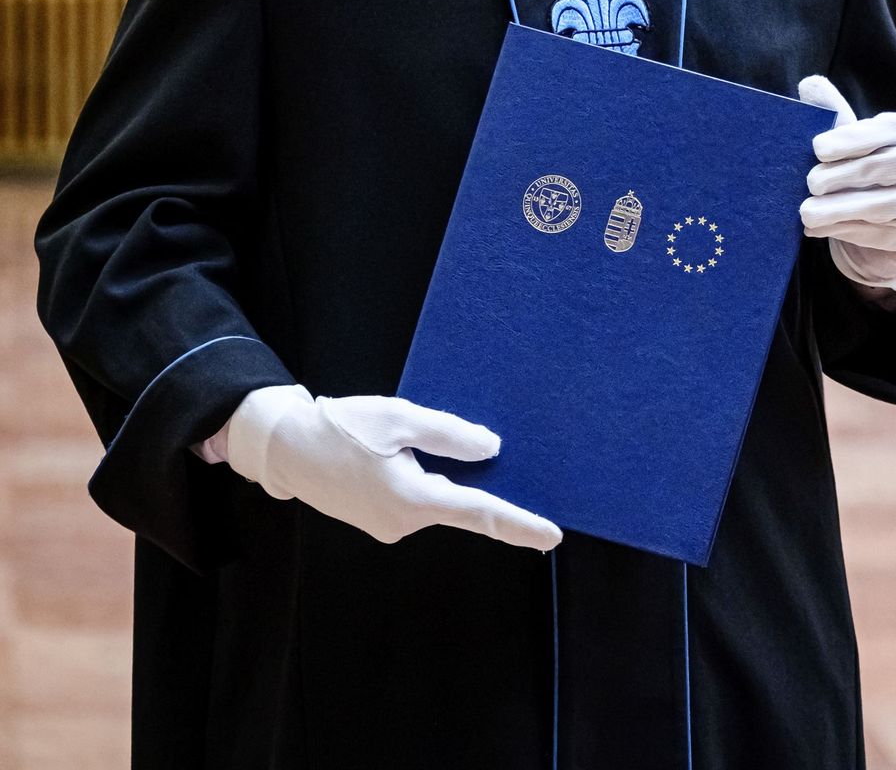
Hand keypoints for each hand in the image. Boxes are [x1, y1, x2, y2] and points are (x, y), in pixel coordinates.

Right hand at [227, 384, 561, 550]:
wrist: (285, 446)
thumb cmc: (340, 427)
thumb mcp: (398, 418)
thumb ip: (448, 435)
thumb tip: (492, 449)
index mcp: (413, 499)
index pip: (479, 513)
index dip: (519, 524)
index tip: (552, 535)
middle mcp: (404, 522)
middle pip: (458, 500)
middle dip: (476, 478)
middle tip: (488, 446)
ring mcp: (389, 525)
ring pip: (434, 495)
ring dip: (440, 471)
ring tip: (412, 433)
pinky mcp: (378, 518)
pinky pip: (415, 497)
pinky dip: (421, 476)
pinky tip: (403, 450)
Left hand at [797, 76, 895, 290]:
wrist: (893, 224)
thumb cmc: (872, 170)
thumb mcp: (859, 142)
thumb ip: (838, 115)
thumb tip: (809, 83)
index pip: (893, 129)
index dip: (855, 137)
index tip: (818, 147)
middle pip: (894, 166)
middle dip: (848, 174)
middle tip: (810, 182)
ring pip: (889, 205)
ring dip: (843, 208)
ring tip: (806, 212)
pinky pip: (882, 234)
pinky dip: (845, 230)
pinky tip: (815, 229)